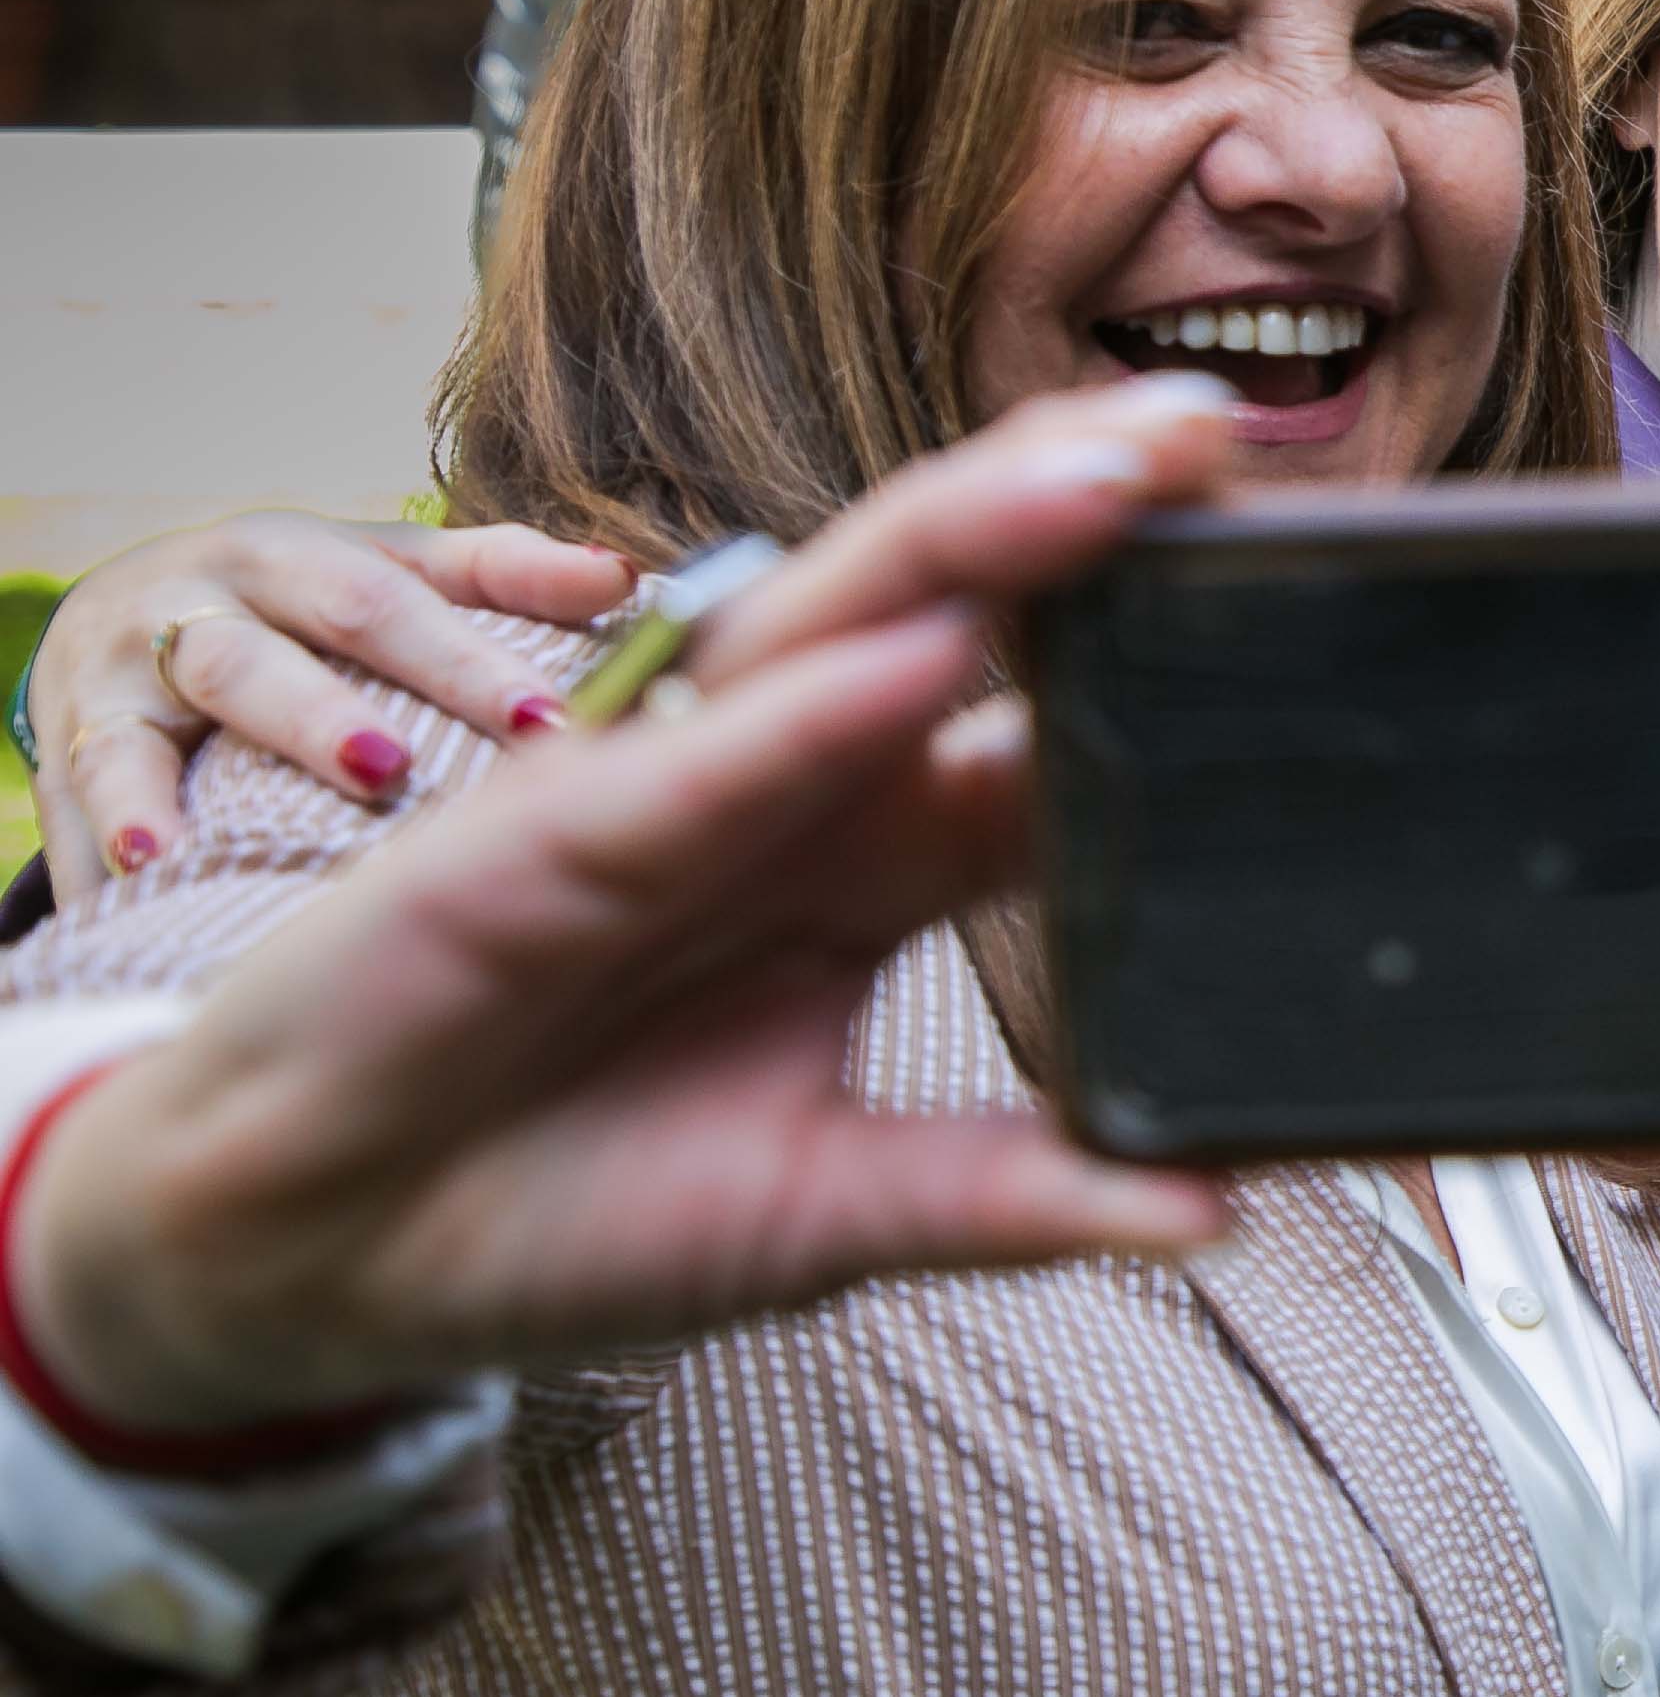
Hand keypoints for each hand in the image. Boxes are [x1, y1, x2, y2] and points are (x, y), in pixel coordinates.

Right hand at [5, 382, 1244, 1437]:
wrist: (320, 1258)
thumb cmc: (561, 1206)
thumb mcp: (832, 1215)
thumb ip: (1011, 1196)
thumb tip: (1213, 1207)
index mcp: (870, 857)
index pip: (1047, 725)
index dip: (1162, 648)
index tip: (1302, 587)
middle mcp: (786, 791)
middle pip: (963, 618)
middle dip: (1090, 519)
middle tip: (1227, 438)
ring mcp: (669, 795)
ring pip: (843, 629)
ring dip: (982, 543)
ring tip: (1117, 469)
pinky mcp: (548, 840)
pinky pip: (707, 761)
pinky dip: (814, 708)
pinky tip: (925, 648)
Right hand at [25, 515, 637, 904]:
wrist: (133, 606)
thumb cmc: (307, 602)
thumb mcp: (396, 570)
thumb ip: (508, 574)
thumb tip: (627, 578)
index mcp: (294, 558)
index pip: (387, 606)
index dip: (467, 664)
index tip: (552, 726)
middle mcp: (194, 607)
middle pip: (252, 661)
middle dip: (315, 719)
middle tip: (385, 774)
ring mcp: (115, 680)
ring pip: (130, 735)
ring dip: (153, 798)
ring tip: (176, 857)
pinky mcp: (63, 746)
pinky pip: (70, 808)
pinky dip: (91, 861)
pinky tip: (124, 907)